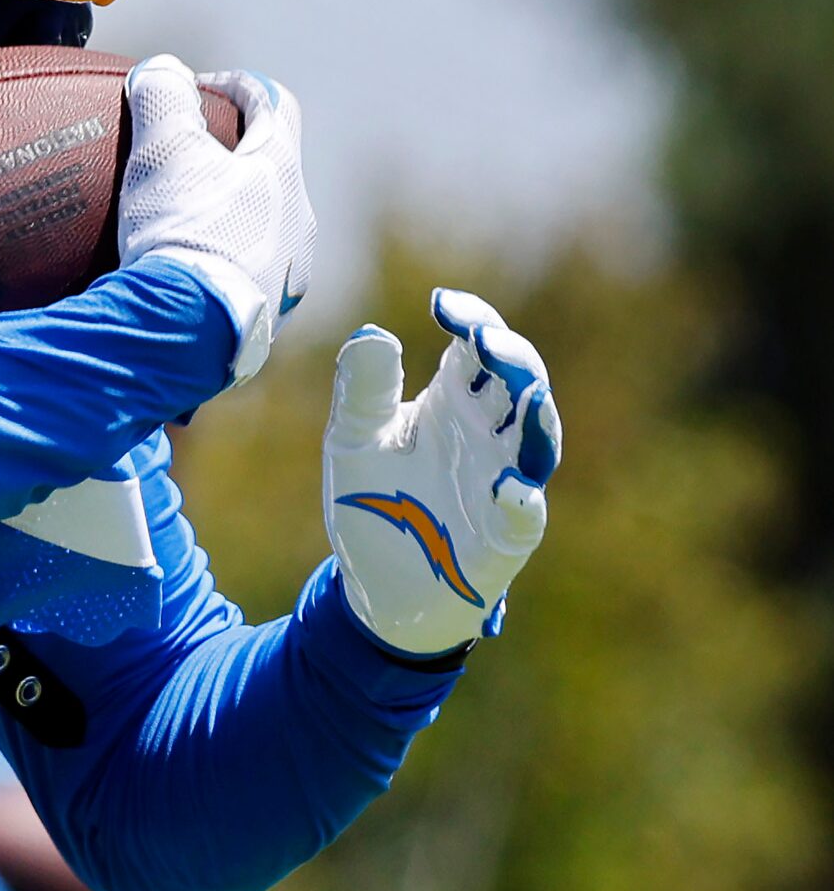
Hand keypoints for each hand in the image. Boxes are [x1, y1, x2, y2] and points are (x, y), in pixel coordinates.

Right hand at [119, 56, 315, 384]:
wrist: (190, 328)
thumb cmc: (183, 231)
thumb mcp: (162, 151)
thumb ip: (162, 98)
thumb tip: (162, 69)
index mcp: (281, 171)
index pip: (275, 105)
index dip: (241, 86)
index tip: (202, 88)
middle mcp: (298, 220)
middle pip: (270, 169)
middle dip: (231, 156)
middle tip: (183, 157)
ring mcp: (287, 272)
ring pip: (260, 226)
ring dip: (226, 213)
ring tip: (177, 220)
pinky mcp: (266, 315)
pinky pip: (243, 275)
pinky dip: (216, 262)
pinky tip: (178, 272)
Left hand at [324, 291, 562, 656]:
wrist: (374, 585)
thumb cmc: (374, 501)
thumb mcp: (354, 440)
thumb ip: (362, 391)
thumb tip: (371, 332)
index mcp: (451, 404)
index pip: (477, 349)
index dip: (473, 319)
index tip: (441, 305)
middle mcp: (487, 438)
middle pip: (519, 386)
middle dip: (510, 359)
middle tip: (484, 337)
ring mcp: (501, 487)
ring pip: (536, 445)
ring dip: (536, 419)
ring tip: (527, 393)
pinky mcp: (500, 541)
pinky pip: (523, 520)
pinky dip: (522, 503)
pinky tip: (510, 487)